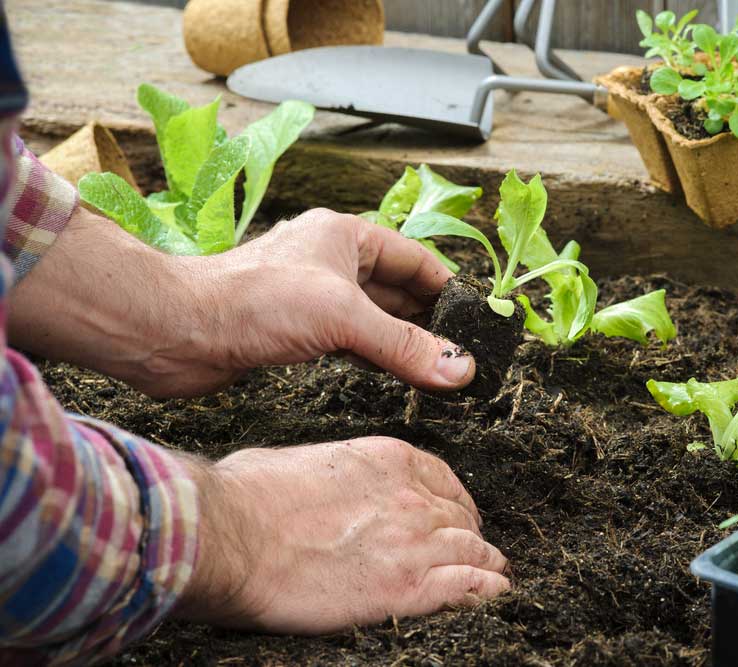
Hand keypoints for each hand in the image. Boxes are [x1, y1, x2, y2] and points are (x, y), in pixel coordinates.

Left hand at [9, 207, 474, 397]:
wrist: (177, 331)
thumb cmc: (253, 302)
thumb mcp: (342, 318)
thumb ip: (405, 344)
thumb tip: (461, 368)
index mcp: (346, 236)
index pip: (414, 259)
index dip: (448, 287)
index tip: (477, 320)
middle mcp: (331, 261)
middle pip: (398, 290)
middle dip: (430, 319)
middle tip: (465, 352)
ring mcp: (312, 297)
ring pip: (373, 318)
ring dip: (403, 341)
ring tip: (439, 369)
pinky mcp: (294, 331)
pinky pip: (349, 341)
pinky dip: (374, 356)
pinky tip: (392, 375)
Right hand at [174, 437, 509, 631]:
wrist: (230, 534)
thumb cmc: (246, 495)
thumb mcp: (297, 460)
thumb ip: (330, 472)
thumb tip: (318, 484)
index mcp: (387, 459)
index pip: (444, 480)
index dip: (455, 502)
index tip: (457, 516)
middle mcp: (410, 496)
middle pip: (461, 518)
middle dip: (469, 535)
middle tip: (473, 551)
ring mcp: (413, 542)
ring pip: (473, 552)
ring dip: (487, 564)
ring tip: (495, 576)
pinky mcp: (405, 589)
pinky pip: (467, 588)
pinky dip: (485, 592)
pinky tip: (493, 595)